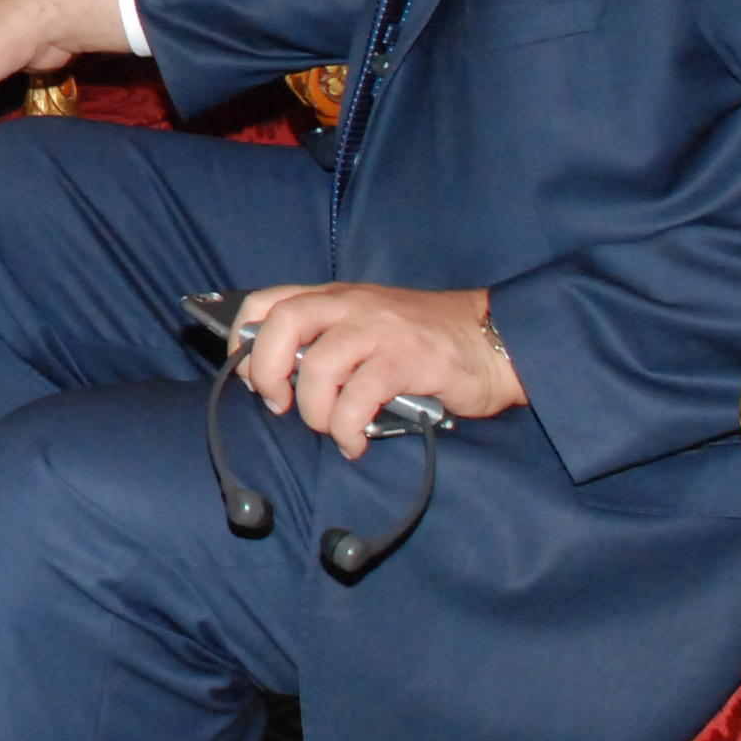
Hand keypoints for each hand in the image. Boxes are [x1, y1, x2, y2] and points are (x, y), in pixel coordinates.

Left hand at [231, 282, 525, 456]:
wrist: (495, 340)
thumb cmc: (426, 342)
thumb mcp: (369, 328)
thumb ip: (330, 343)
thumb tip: (281, 381)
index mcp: (336, 297)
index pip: (268, 300)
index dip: (245, 338)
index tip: (249, 377)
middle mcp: (352, 305)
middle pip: (282, 324)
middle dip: (266, 371)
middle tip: (280, 404)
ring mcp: (379, 329)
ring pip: (318, 365)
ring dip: (314, 410)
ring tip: (332, 430)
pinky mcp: (407, 359)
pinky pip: (359, 397)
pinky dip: (348, 428)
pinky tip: (356, 443)